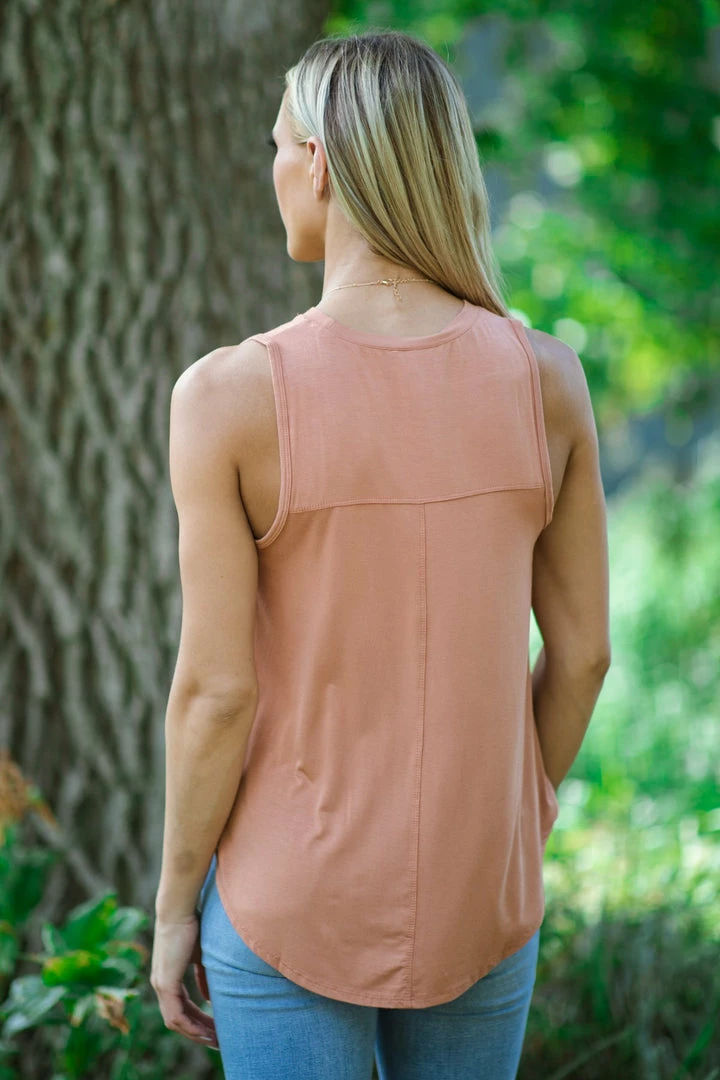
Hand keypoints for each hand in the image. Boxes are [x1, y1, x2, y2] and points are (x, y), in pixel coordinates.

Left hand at [150, 912, 218, 1049]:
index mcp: (168, 977)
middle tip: (217, 1041)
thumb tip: (209, 998)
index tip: (215, 1028)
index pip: (182, 1008)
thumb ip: (204, 977)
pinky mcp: (165, 983)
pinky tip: (205, 1032)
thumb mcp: (201, 956)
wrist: (179, 910)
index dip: (198, 1020)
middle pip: (178, 1019)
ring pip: (176, 1021)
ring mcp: (161, 985)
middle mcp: (161, 984)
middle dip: (198, 1032)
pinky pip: (175, 1015)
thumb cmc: (192, 925)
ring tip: (215, 1040)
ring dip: (195, 1033)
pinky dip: (190, 1026)